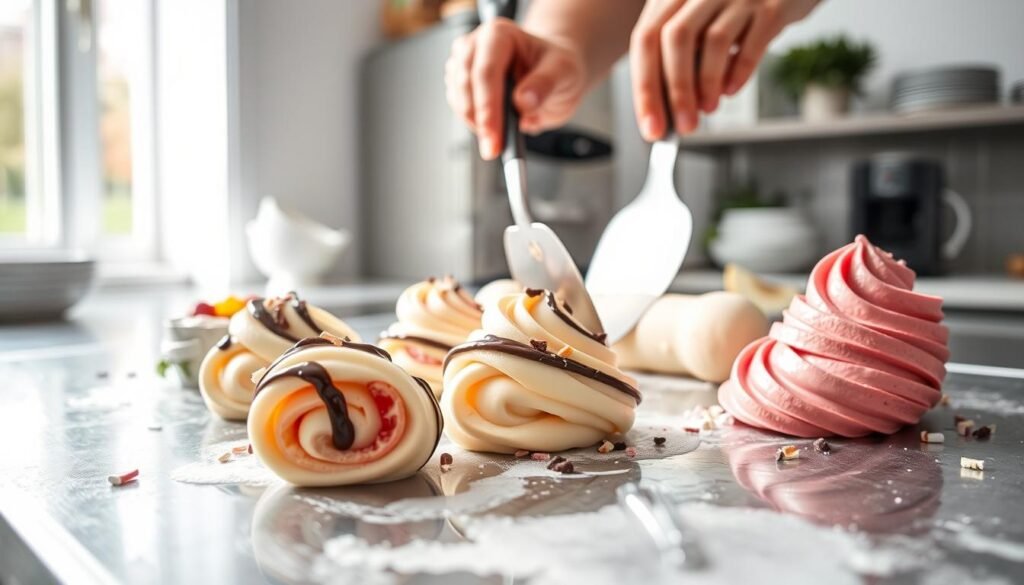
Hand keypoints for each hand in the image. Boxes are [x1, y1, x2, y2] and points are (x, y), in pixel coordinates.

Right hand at [445, 18, 587, 159]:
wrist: (552, 74)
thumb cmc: (556, 66)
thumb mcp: (563, 72)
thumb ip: (544, 84)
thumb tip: (523, 102)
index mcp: (500, 35)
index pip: (486, 70)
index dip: (488, 106)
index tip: (494, 134)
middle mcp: (477, 45)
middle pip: (466, 84)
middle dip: (480, 120)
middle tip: (494, 148)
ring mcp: (465, 64)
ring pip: (458, 98)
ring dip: (475, 123)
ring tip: (500, 139)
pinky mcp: (461, 83)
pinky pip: (458, 107)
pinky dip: (473, 123)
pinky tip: (492, 129)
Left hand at [630, 0, 818, 138]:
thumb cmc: (731, 9)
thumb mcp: (696, 21)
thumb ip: (678, 57)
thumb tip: (666, 109)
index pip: (646, 39)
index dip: (645, 88)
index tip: (651, 126)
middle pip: (676, 39)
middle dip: (677, 91)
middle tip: (684, 125)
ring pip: (714, 40)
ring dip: (708, 83)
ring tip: (708, 108)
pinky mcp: (771, 5)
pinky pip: (753, 42)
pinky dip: (740, 72)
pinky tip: (731, 89)